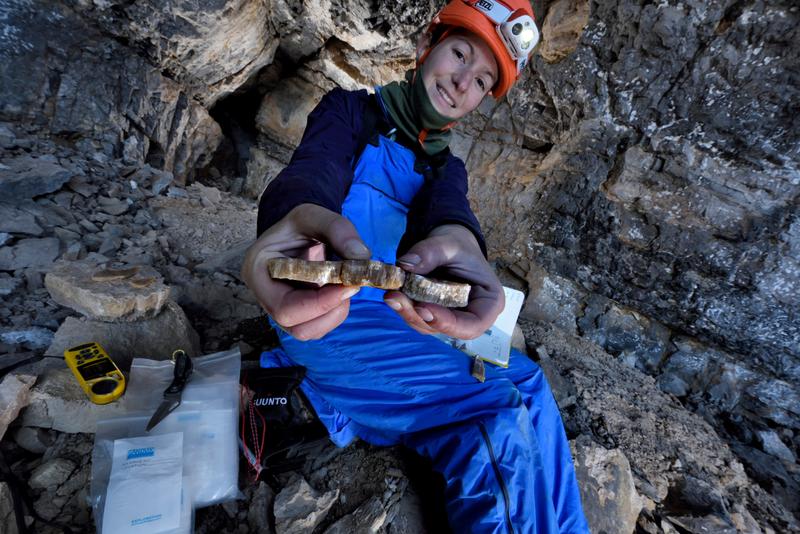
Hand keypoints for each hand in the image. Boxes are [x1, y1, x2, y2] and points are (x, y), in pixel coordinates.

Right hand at [241, 204, 370, 339]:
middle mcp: (263, 296)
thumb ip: (337, 229)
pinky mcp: (296, 313)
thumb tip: (361, 257)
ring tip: (346, 286)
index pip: (284, 307)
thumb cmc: (299, 224)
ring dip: (335, 313)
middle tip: (352, 286)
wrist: (296, 231)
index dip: (319, 304)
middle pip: (296, 327)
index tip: (349, 286)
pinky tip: (340, 290)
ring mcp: (278, 308)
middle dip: (330, 310)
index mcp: (257, 271)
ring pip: (308, 331)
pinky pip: (317, 325)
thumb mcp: (314, 215)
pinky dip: (335, 312)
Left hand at [384, 224, 503, 338]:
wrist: (448, 243)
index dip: (448, 324)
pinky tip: (393, 293)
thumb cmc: (458, 244)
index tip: (423, 308)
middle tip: (396, 299)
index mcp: (489, 302)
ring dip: (407, 312)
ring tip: (391, 294)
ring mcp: (450, 317)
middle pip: (446, 328)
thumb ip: (430, 252)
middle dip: (418, 316)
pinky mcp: (431, 313)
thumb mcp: (448, 243)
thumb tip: (405, 264)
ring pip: (427, 325)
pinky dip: (403, 307)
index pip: (473, 325)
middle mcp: (471, 315)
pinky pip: (417, 316)